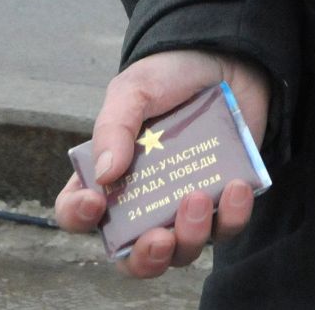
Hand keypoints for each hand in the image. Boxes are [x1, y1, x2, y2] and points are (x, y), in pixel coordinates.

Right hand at [55, 49, 270, 276]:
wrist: (226, 55)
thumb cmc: (171, 74)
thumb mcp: (134, 89)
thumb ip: (114, 126)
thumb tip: (103, 174)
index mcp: (109, 175)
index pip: (78, 212)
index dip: (78, 217)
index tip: (96, 203)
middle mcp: (145, 200)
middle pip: (135, 256)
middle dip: (146, 258)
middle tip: (159, 238)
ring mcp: (185, 202)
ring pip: (183, 249)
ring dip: (191, 237)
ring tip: (198, 198)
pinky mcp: (224, 197)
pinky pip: (227, 226)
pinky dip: (233, 216)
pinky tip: (236, 188)